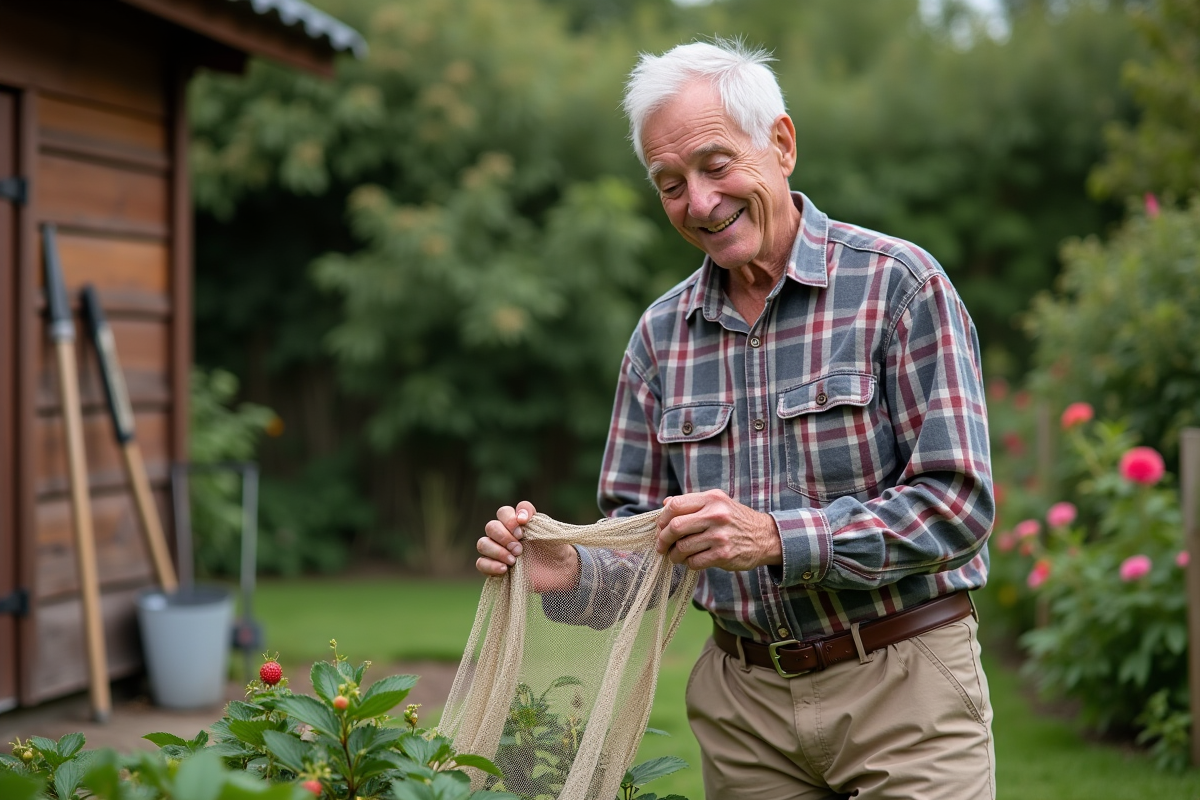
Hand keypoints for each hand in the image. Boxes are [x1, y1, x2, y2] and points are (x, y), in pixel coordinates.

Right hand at [476, 502, 579, 591]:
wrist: (559, 571)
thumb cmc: (554, 548)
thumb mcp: (551, 531)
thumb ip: (535, 520)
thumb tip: (520, 517)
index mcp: (516, 522)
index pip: (504, 512)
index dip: (510, 517)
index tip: (523, 524)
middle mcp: (504, 534)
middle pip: (491, 526)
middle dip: (504, 536)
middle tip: (519, 548)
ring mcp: (498, 551)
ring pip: (483, 544)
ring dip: (496, 550)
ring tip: (513, 560)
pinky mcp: (495, 568)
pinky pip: (481, 563)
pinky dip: (490, 565)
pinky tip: (504, 569)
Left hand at [656, 490, 781, 570]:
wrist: (765, 536)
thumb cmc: (736, 519)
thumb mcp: (718, 502)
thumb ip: (692, 502)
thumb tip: (665, 503)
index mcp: (712, 499)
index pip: (675, 505)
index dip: (662, 518)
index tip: (660, 527)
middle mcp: (716, 515)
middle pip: (675, 527)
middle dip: (663, 538)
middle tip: (661, 545)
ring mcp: (720, 536)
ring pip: (683, 547)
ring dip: (674, 555)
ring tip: (676, 556)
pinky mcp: (723, 555)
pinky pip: (694, 562)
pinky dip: (688, 563)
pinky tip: (691, 561)